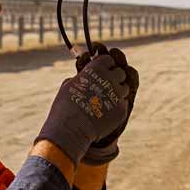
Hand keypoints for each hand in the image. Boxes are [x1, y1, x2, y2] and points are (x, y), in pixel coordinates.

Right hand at [36, 48, 132, 163]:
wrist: (70, 129)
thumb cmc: (65, 106)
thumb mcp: (69, 85)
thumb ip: (81, 76)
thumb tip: (83, 75)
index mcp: (96, 69)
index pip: (109, 60)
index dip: (105, 66)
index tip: (101, 72)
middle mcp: (110, 79)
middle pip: (120, 73)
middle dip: (113, 78)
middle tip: (105, 86)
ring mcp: (118, 95)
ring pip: (124, 88)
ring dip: (117, 92)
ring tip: (105, 100)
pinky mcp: (122, 110)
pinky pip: (123, 104)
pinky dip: (117, 107)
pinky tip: (106, 113)